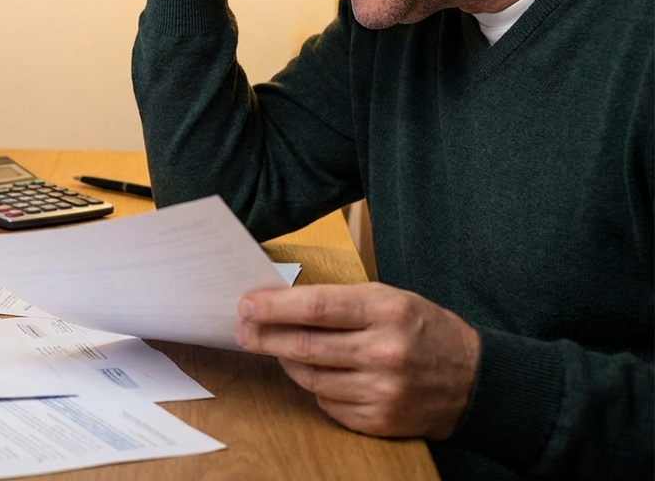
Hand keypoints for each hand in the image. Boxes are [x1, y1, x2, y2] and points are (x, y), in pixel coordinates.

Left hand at [235, 282, 480, 439]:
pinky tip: (319, 374)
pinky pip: (327, 403)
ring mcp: (382, 391)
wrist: (475, 381)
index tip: (246, 305)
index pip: (315, 307)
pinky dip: (316, 387)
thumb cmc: (424, 330)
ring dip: (286, 362)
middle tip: (243, 331)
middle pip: (304, 346)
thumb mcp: (391, 299)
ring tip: (278, 349)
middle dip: (264, 337)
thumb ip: (341, 301)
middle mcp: (384, 352)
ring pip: (310, 377)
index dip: (274, 307)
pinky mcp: (380, 420)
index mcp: (387, 311)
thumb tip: (281, 302)